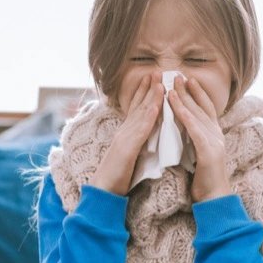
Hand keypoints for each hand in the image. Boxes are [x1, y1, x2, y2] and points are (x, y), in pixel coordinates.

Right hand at [91, 72, 164, 195]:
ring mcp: (124, 138)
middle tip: (156, 70)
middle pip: (137, 105)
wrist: (103, 192)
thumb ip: (137, 144)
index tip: (152, 79)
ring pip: (139, 113)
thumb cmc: (117, 178)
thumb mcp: (129, 156)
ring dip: (149, 95)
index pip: (135, 109)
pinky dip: (148, 116)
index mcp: (126, 134)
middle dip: (147, 87)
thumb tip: (147, 138)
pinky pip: (140, 130)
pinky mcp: (126, 149)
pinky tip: (156, 105)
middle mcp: (124, 132)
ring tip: (159, 80)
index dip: (143, 93)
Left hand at [168, 74, 232, 202]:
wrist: (214, 198)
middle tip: (177, 74)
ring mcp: (214, 142)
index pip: (206, 108)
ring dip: (184, 98)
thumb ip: (195, 140)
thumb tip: (184, 129)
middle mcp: (216, 135)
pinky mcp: (209, 151)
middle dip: (189, 90)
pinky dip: (184, 115)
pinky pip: (194, 129)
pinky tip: (175, 105)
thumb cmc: (204, 179)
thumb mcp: (199, 154)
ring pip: (197, 114)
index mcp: (214, 135)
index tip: (187, 80)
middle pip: (202, 107)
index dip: (197, 93)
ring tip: (173, 85)